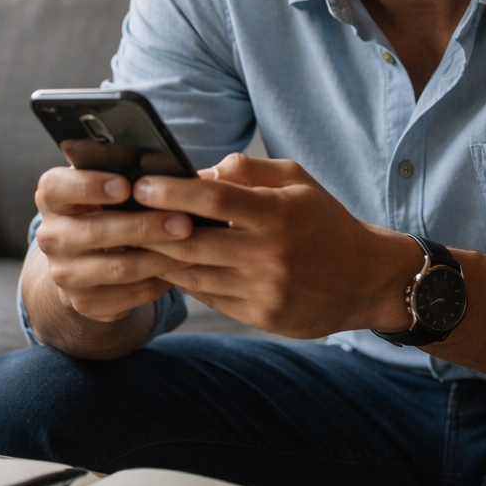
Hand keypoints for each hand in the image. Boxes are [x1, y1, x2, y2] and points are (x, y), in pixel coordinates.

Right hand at [31, 166, 195, 323]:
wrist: (84, 261)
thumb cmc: (105, 210)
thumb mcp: (105, 187)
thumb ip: (126, 175)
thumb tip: (170, 170)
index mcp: (52, 198)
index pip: (57, 187)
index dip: (90, 185)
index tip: (127, 185)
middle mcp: (51, 236)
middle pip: (96, 231)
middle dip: (144, 226)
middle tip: (184, 222)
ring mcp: (65, 274)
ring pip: (117, 267)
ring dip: (159, 257)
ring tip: (191, 247)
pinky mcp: (84, 302)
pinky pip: (128, 295)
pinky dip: (158, 282)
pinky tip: (179, 269)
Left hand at [132, 153, 420, 337]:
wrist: (367, 279)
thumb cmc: (325, 221)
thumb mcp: (297, 181)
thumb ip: (248, 170)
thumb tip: (199, 172)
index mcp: (278, 215)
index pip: (214, 200)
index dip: (172, 191)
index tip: (141, 184)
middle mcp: (269, 255)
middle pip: (192, 243)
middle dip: (149, 228)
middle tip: (118, 215)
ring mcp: (264, 291)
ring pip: (193, 275)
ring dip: (157, 258)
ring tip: (129, 240)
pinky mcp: (261, 316)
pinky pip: (208, 297)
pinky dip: (181, 280)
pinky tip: (163, 265)